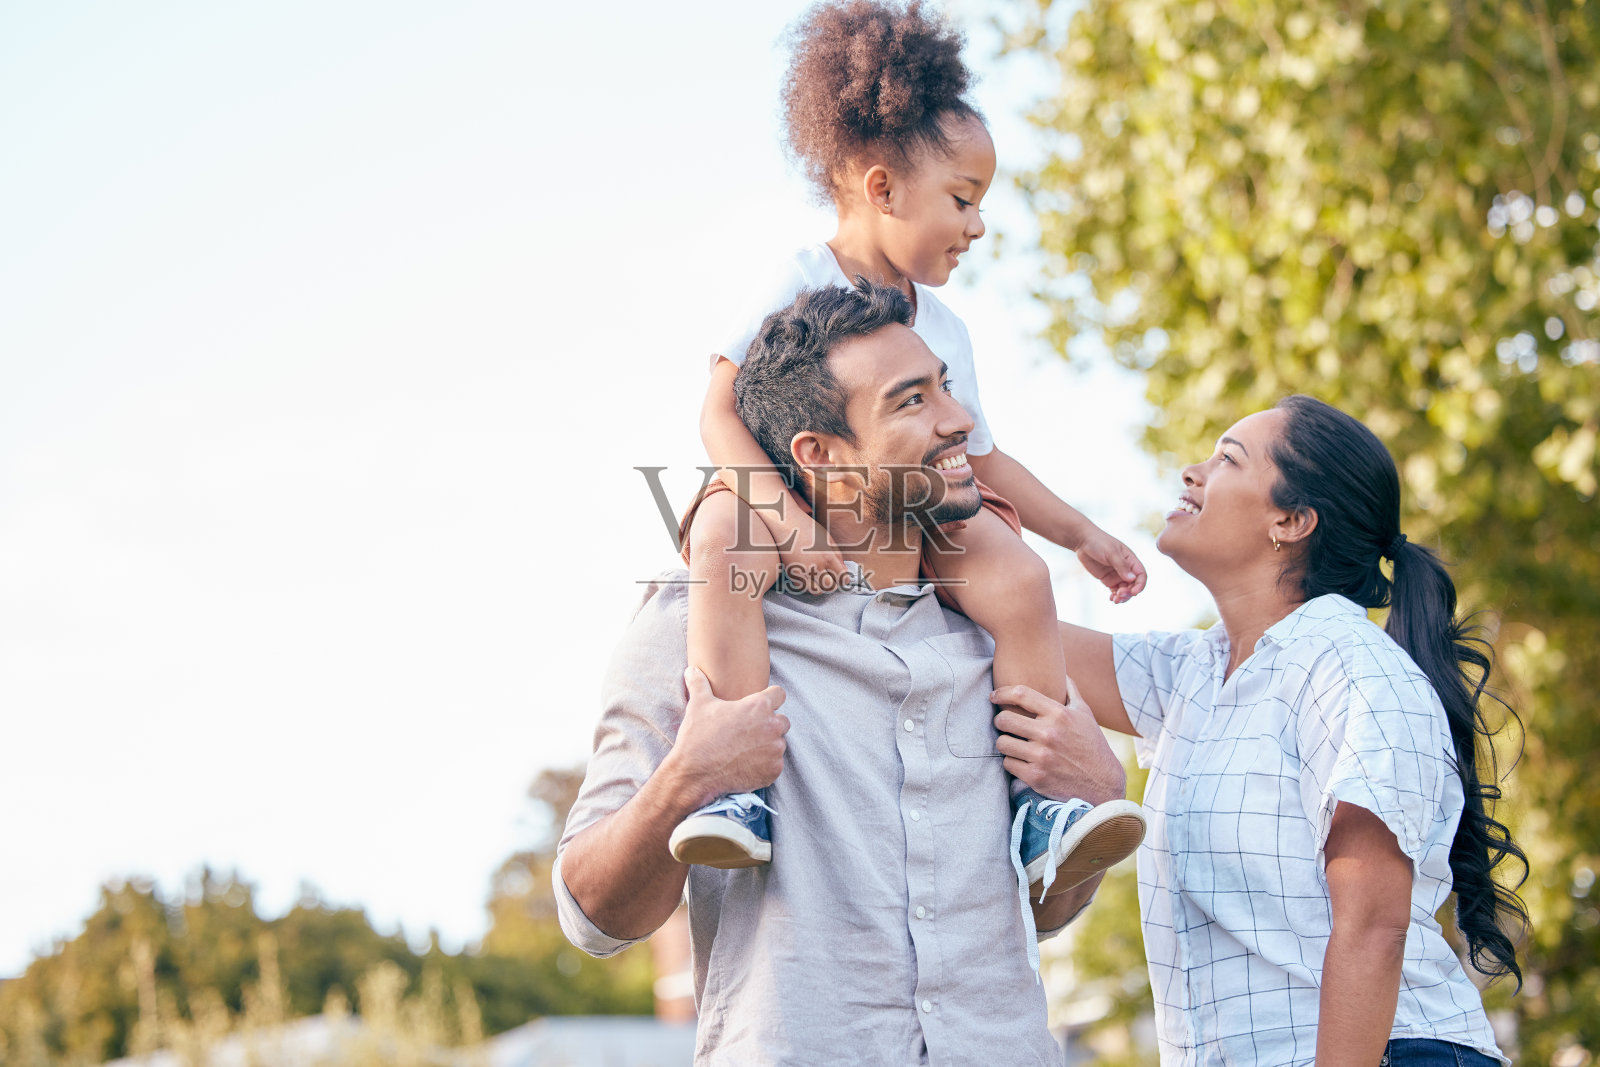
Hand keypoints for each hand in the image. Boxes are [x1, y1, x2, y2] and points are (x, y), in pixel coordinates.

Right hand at [669, 668, 789, 806]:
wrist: (694, 773)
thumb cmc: (698, 736)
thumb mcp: (698, 704)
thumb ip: (699, 683)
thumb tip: (692, 670)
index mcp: (759, 706)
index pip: (779, 694)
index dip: (769, 699)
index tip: (757, 707)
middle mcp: (772, 727)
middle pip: (782, 721)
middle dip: (769, 725)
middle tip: (748, 732)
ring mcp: (775, 751)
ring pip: (778, 744)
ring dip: (767, 746)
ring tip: (744, 750)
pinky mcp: (773, 771)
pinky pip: (775, 765)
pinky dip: (764, 766)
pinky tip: (746, 765)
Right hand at [773, 515, 848, 593]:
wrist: (785, 524)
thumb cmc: (808, 529)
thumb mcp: (828, 539)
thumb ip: (838, 557)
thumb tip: (844, 572)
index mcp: (827, 556)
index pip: (842, 577)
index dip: (845, 578)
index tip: (844, 577)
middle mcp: (815, 566)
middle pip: (830, 587)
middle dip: (833, 583)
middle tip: (832, 577)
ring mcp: (802, 571)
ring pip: (817, 591)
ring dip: (821, 587)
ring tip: (820, 577)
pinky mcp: (791, 574)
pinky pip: (803, 587)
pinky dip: (808, 584)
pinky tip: (809, 574)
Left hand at [991, 676, 1125, 804]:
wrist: (1102, 783)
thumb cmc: (1092, 744)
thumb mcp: (1085, 714)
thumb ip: (1071, 691)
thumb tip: (1061, 672)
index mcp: (1059, 714)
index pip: (1020, 694)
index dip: (1002, 693)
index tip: (993, 696)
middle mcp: (1049, 733)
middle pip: (1004, 719)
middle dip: (1000, 721)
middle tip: (1005, 724)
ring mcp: (1041, 756)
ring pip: (1002, 743)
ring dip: (1005, 743)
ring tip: (1014, 743)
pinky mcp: (1035, 776)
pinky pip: (1007, 763)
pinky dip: (1012, 762)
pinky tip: (1021, 760)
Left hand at [1075, 529, 1146, 603]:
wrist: (1083, 541)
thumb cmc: (1099, 542)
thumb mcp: (1111, 552)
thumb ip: (1121, 566)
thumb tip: (1132, 579)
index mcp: (1131, 560)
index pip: (1141, 575)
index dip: (1140, 585)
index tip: (1134, 592)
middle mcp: (1126, 569)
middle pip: (1133, 585)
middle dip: (1129, 592)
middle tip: (1119, 595)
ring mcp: (1117, 575)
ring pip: (1125, 590)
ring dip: (1122, 597)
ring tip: (1115, 599)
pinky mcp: (1108, 579)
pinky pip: (1115, 590)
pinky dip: (1115, 596)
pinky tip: (1111, 598)